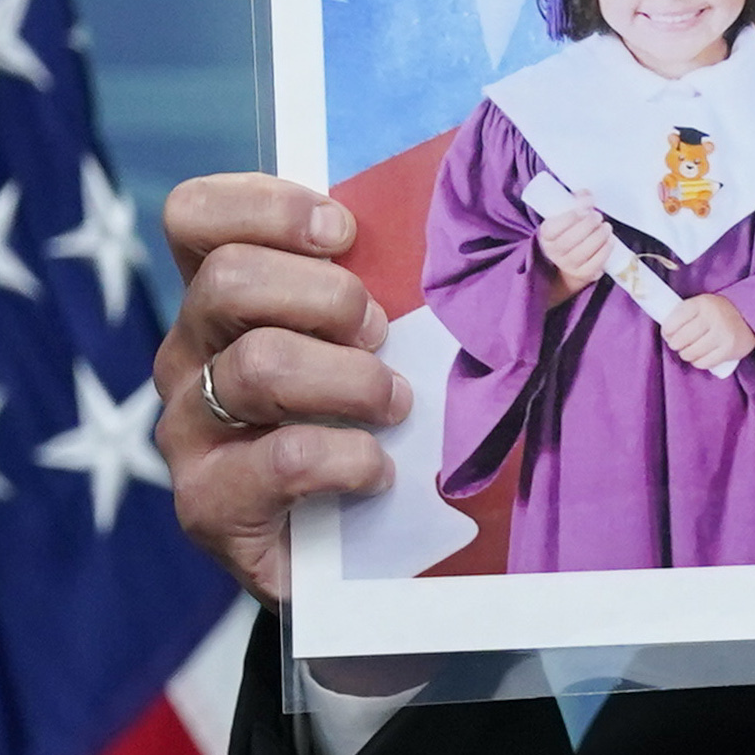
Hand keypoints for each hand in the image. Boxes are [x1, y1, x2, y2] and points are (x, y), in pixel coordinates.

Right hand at [153, 173, 409, 604]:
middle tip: (378, 333)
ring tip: (393, 402)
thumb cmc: (378, 411)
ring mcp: (189, 429)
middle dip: (329, 297)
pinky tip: (377, 470)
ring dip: (352, 378)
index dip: (267, 207)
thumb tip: (565, 238)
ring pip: (258, 364)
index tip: (344, 234)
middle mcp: (189, 353)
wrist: (352, 547)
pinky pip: (282, 456)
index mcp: (228, 295)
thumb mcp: (403, 331)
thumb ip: (440, 275)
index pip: (196, 216)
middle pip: (228, 280)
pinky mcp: (208, 502)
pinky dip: (350, 457)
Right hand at [535, 191, 613, 302]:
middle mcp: (554, 252)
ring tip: (606, 227)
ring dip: (598, 237)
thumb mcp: (568, 214)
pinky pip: (593, 265)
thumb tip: (586, 194)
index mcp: (546, 235)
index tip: (584, 209)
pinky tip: (610, 240)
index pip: (552, 228)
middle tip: (598, 216)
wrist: (572, 257)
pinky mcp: (583, 273)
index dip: (569, 218)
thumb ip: (575, 202)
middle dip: (587, 226)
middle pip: (568, 241)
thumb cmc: (572, 230)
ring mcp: (567, 265)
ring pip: (581, 253)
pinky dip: (604, 251)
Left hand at [662, 294, 754, 372]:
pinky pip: (703, 363)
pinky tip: (701, 356)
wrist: (750, 317)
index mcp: (702, 303)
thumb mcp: (702, 304)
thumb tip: (665, 332)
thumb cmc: (719, 313)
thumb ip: (684, 313)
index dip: (667, 332)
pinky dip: (698, 362)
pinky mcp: (729, 349)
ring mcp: (722, 333)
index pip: (672, 322)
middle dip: (676, 344)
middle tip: (679, 343)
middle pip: (680, 340)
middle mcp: (712, 316)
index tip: (669, 333)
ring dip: (686, 354)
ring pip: (690, 353)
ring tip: (690, 350)